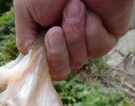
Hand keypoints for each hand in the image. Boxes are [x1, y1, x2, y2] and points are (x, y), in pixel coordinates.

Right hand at [14, 0, 134, 79]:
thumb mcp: (25, 10)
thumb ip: (25, 38)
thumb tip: (30, 59)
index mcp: (46, 33)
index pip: (46, 66)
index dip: (45, 62)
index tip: (43, 44)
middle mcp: (67, 38)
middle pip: (61, 70)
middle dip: (57, 50)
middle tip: (56, 28)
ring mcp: (88, 37)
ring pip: (79, 59)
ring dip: (74, 34)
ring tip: (75, 5)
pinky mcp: (109, 33)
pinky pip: (98, 49)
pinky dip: (92, 32)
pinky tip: (91, 12)